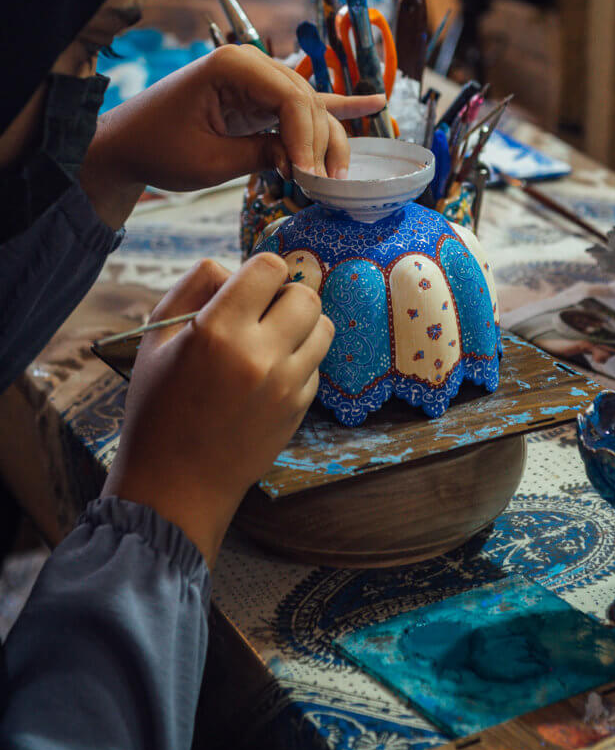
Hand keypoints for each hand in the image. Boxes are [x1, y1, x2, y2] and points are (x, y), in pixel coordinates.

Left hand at [81, 44, 384, 225]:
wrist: (127, 144)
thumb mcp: (210, 159)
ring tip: (335, 176)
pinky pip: (305, 102)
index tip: (309, 177)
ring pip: (311, 108)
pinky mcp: (260, 97)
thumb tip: (302, 166)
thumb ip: (261, 155)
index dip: (308, 141)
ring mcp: (258, 78)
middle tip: (323, 186)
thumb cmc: (158, 148)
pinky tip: (375, 103)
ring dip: (326, 141)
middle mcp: (251, 63)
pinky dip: (339, 105)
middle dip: (320, 146)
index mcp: (234, 66)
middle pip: (308, 103)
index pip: (293, 99)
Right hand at [102, 254, 333, 565]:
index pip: (271, 268)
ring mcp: (286, 384)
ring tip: (269, 342)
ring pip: (322, 327)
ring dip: (300, 326)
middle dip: (285, 296)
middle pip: (306, 295)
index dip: (260, 271)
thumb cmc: (158, 406)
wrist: (177, 484)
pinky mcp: (300, 408)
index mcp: (218, 330)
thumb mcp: (156, 339)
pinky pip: (316, 364)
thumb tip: (233, 265)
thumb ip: (193, 288)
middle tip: (260, 315)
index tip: (247, 287)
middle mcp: (259, 354)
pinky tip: (267, 378)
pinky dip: (299, 361)